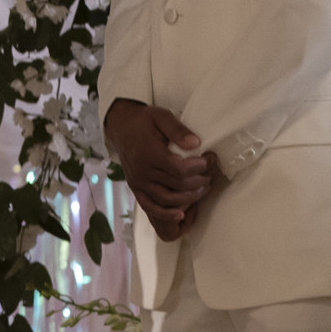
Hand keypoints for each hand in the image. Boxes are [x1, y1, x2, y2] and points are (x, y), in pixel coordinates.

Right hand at [107, 99, 222, 240]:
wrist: (120, 127)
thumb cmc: (143, 121)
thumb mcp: (161, 117)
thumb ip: (178, 130)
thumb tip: (196, 144)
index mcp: (149, 153)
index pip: (179, 169)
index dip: (199, 167)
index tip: (210, 159)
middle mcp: (142, 171)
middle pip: (177, 185)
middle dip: (199, 180)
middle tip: (210, 172)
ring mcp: (138, 182)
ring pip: (168, 199)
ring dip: (190, 197)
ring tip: (203, 188)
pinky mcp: (136, 189)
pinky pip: (150, 207)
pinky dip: (166, 214)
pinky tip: (181, 214)